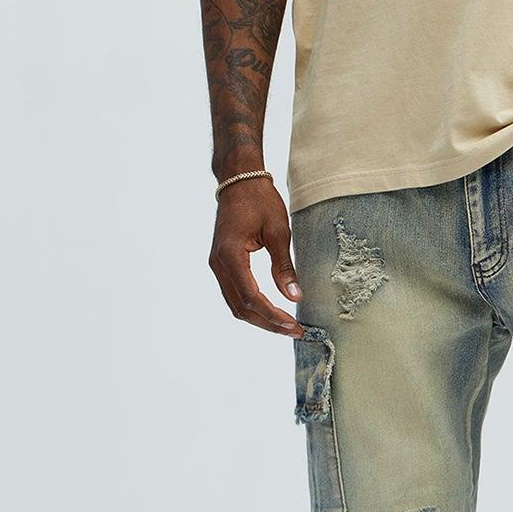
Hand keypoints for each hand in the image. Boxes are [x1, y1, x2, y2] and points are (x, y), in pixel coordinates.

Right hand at [209, 178, 304, 334]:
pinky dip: (252, 306)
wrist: (239, 180)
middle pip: (240, 308)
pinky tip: (271, 310)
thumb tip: (294, 296)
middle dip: (267, 323)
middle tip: (293, 331)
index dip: (272, 315)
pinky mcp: (222, 263)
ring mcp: (217, 265)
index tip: (293, 325)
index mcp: (230, 256)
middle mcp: (218, 264)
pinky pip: (234, 293)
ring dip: (259, 318)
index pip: (251, 297)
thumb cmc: (259, 200)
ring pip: (235, 304)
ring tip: (284, 325)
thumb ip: (284, 267)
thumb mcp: (279, 231)